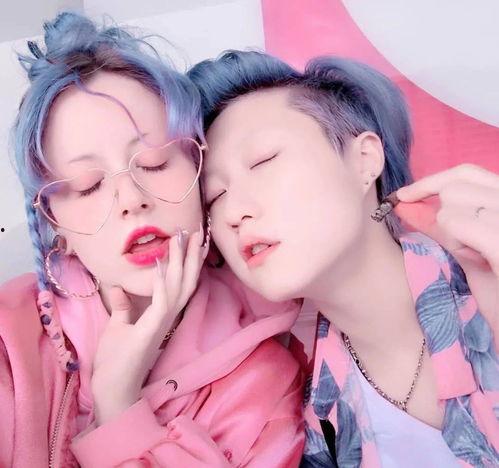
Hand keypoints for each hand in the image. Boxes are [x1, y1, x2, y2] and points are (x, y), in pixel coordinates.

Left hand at [91, 227, 207, 424]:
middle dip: (190, 256)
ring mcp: (161, 323)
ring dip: (181, 261)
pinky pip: (162, 302)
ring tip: (182, 238)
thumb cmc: (116, 361)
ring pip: (178, 286)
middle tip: (195, 231)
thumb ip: (122, 307)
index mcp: (161, 314)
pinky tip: (163, 265)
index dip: (187, 263)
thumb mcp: (117, 326)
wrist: (113, 388)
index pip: (180, 284)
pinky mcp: (151, 330)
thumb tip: (117, 288)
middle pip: (185, 281)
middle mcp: (167, 316)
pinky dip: (164, 283)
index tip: (191, 241)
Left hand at [395, 164, 498, 343]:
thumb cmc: (498, 291)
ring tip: (477, 256)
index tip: (403, 196)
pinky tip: (475, 258)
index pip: (466, 172)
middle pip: (455, 187)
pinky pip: (457, 222)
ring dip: (452, 231)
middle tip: (462, 247)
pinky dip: (455, 239)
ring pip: (452, 204)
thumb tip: (406, 203)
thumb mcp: (469, 251)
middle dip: (445, 214)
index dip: (430, 182)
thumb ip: (443, 225)